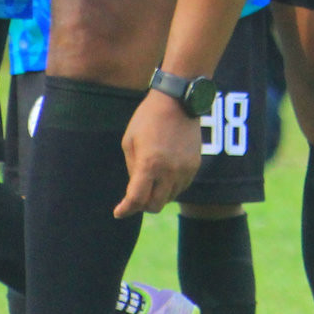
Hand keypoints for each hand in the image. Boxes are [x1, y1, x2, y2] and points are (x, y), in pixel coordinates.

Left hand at [115, 89, 200, 218]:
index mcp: (149, 164)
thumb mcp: (129, 142)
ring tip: (150, 180)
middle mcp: (169, 171)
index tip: (119, 212)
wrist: (177, 101)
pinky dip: (170, 187)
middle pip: (154, 205)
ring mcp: (184, 170)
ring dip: (157, 195)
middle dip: (142, 205)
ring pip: (169, 198)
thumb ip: (132, 170)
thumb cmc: (147, 119)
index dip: (125, 209)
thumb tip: (135, 190)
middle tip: (135, 198)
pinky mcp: (194, 166)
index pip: (136, 199)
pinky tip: (164, 174)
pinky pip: (181, 187)